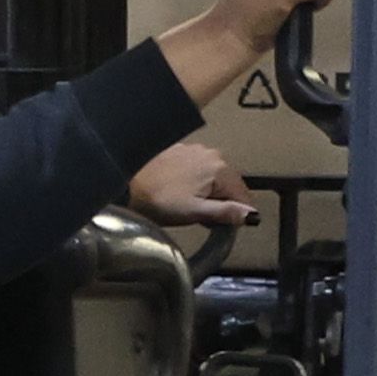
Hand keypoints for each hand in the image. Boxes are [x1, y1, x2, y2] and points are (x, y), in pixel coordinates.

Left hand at [126, 138, 255, 234]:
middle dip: (222, 201)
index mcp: (219, 168)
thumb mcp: (195, 212)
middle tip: (206, 218)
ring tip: (190, 205)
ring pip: (213, 176)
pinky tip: (181, 192)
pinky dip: (196, 181)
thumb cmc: (157, 200)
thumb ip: (225, 212)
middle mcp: (210, 153)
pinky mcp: (180, 151)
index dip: (238, 213)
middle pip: (229, 183)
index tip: (229, 225)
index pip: (243, 193)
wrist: (126, 185)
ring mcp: (195, 150)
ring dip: (209, 191)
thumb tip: (250, 215)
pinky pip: (198, 168)